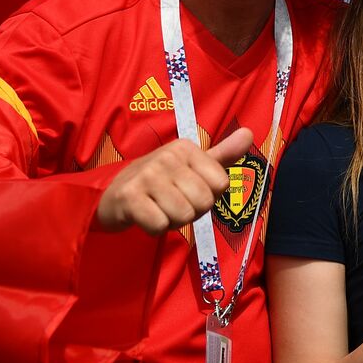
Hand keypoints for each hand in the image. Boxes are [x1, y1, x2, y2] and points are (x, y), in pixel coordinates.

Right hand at [95, 128, 253, 234]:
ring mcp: (146, 176)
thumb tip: (250, 134)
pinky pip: (160, 225)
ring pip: (184, 216)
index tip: (188, 190)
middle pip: (204, 202)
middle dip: (191, 211)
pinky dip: (155, 228)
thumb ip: (223, 155)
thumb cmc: (160, 181)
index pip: (221, 185)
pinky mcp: (129, 197)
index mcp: (186, 148)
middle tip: (171, 202)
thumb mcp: (192, 165)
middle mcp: (167, 157)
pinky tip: (146, 216)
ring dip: (172, 221)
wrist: (112, 194)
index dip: (208, 196)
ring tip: (158, 208)